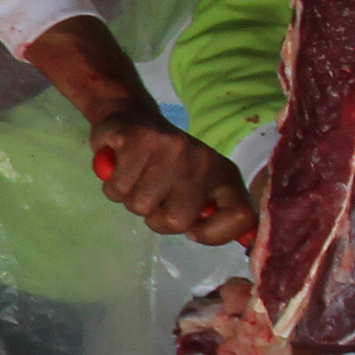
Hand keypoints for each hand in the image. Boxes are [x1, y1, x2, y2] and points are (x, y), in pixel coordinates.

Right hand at [90, 113, 256, 245]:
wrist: (133, 117)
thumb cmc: (167, 161)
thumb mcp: (197, 183)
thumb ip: (208, 210)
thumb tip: (209, 237)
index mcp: (223, 174)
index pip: (242, 217)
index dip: (214, 235)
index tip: (192, 231)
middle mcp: (200, 160)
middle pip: (175, 221)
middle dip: (155, 218)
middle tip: (154, 197)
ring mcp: (169, 149)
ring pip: (139, 206)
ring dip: (130, 199)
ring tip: (136, 178)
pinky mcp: (136, 140)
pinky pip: (116, 189)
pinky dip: (112, 186)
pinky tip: (120, 167)